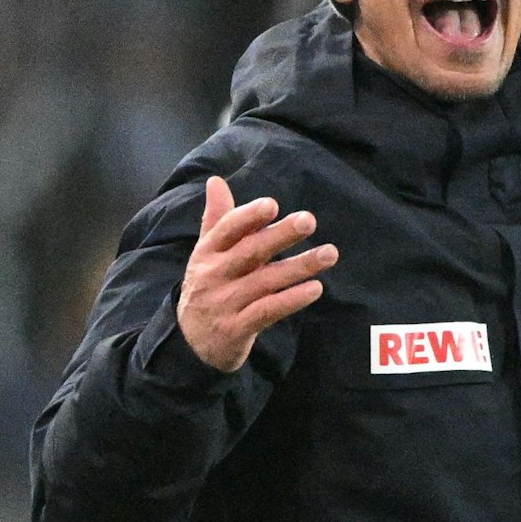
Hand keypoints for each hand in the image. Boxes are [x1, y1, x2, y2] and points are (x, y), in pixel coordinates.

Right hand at [176, 176, 338, 372]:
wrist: (191, 341)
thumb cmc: (210, 285)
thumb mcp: (207, 252)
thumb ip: (218, 218)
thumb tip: (215, 180)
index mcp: (207, 252)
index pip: (226, 230)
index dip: (248, 217)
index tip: (272, 204)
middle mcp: (213, 275)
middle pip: (249, 252)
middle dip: (280, 235)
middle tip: (309, 220)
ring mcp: (224, 303)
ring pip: (265, 281)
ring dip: (299, 266)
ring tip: (329, 254)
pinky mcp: (237, 329)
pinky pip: (268, 311)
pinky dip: (292, 300)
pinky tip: (316, 288)